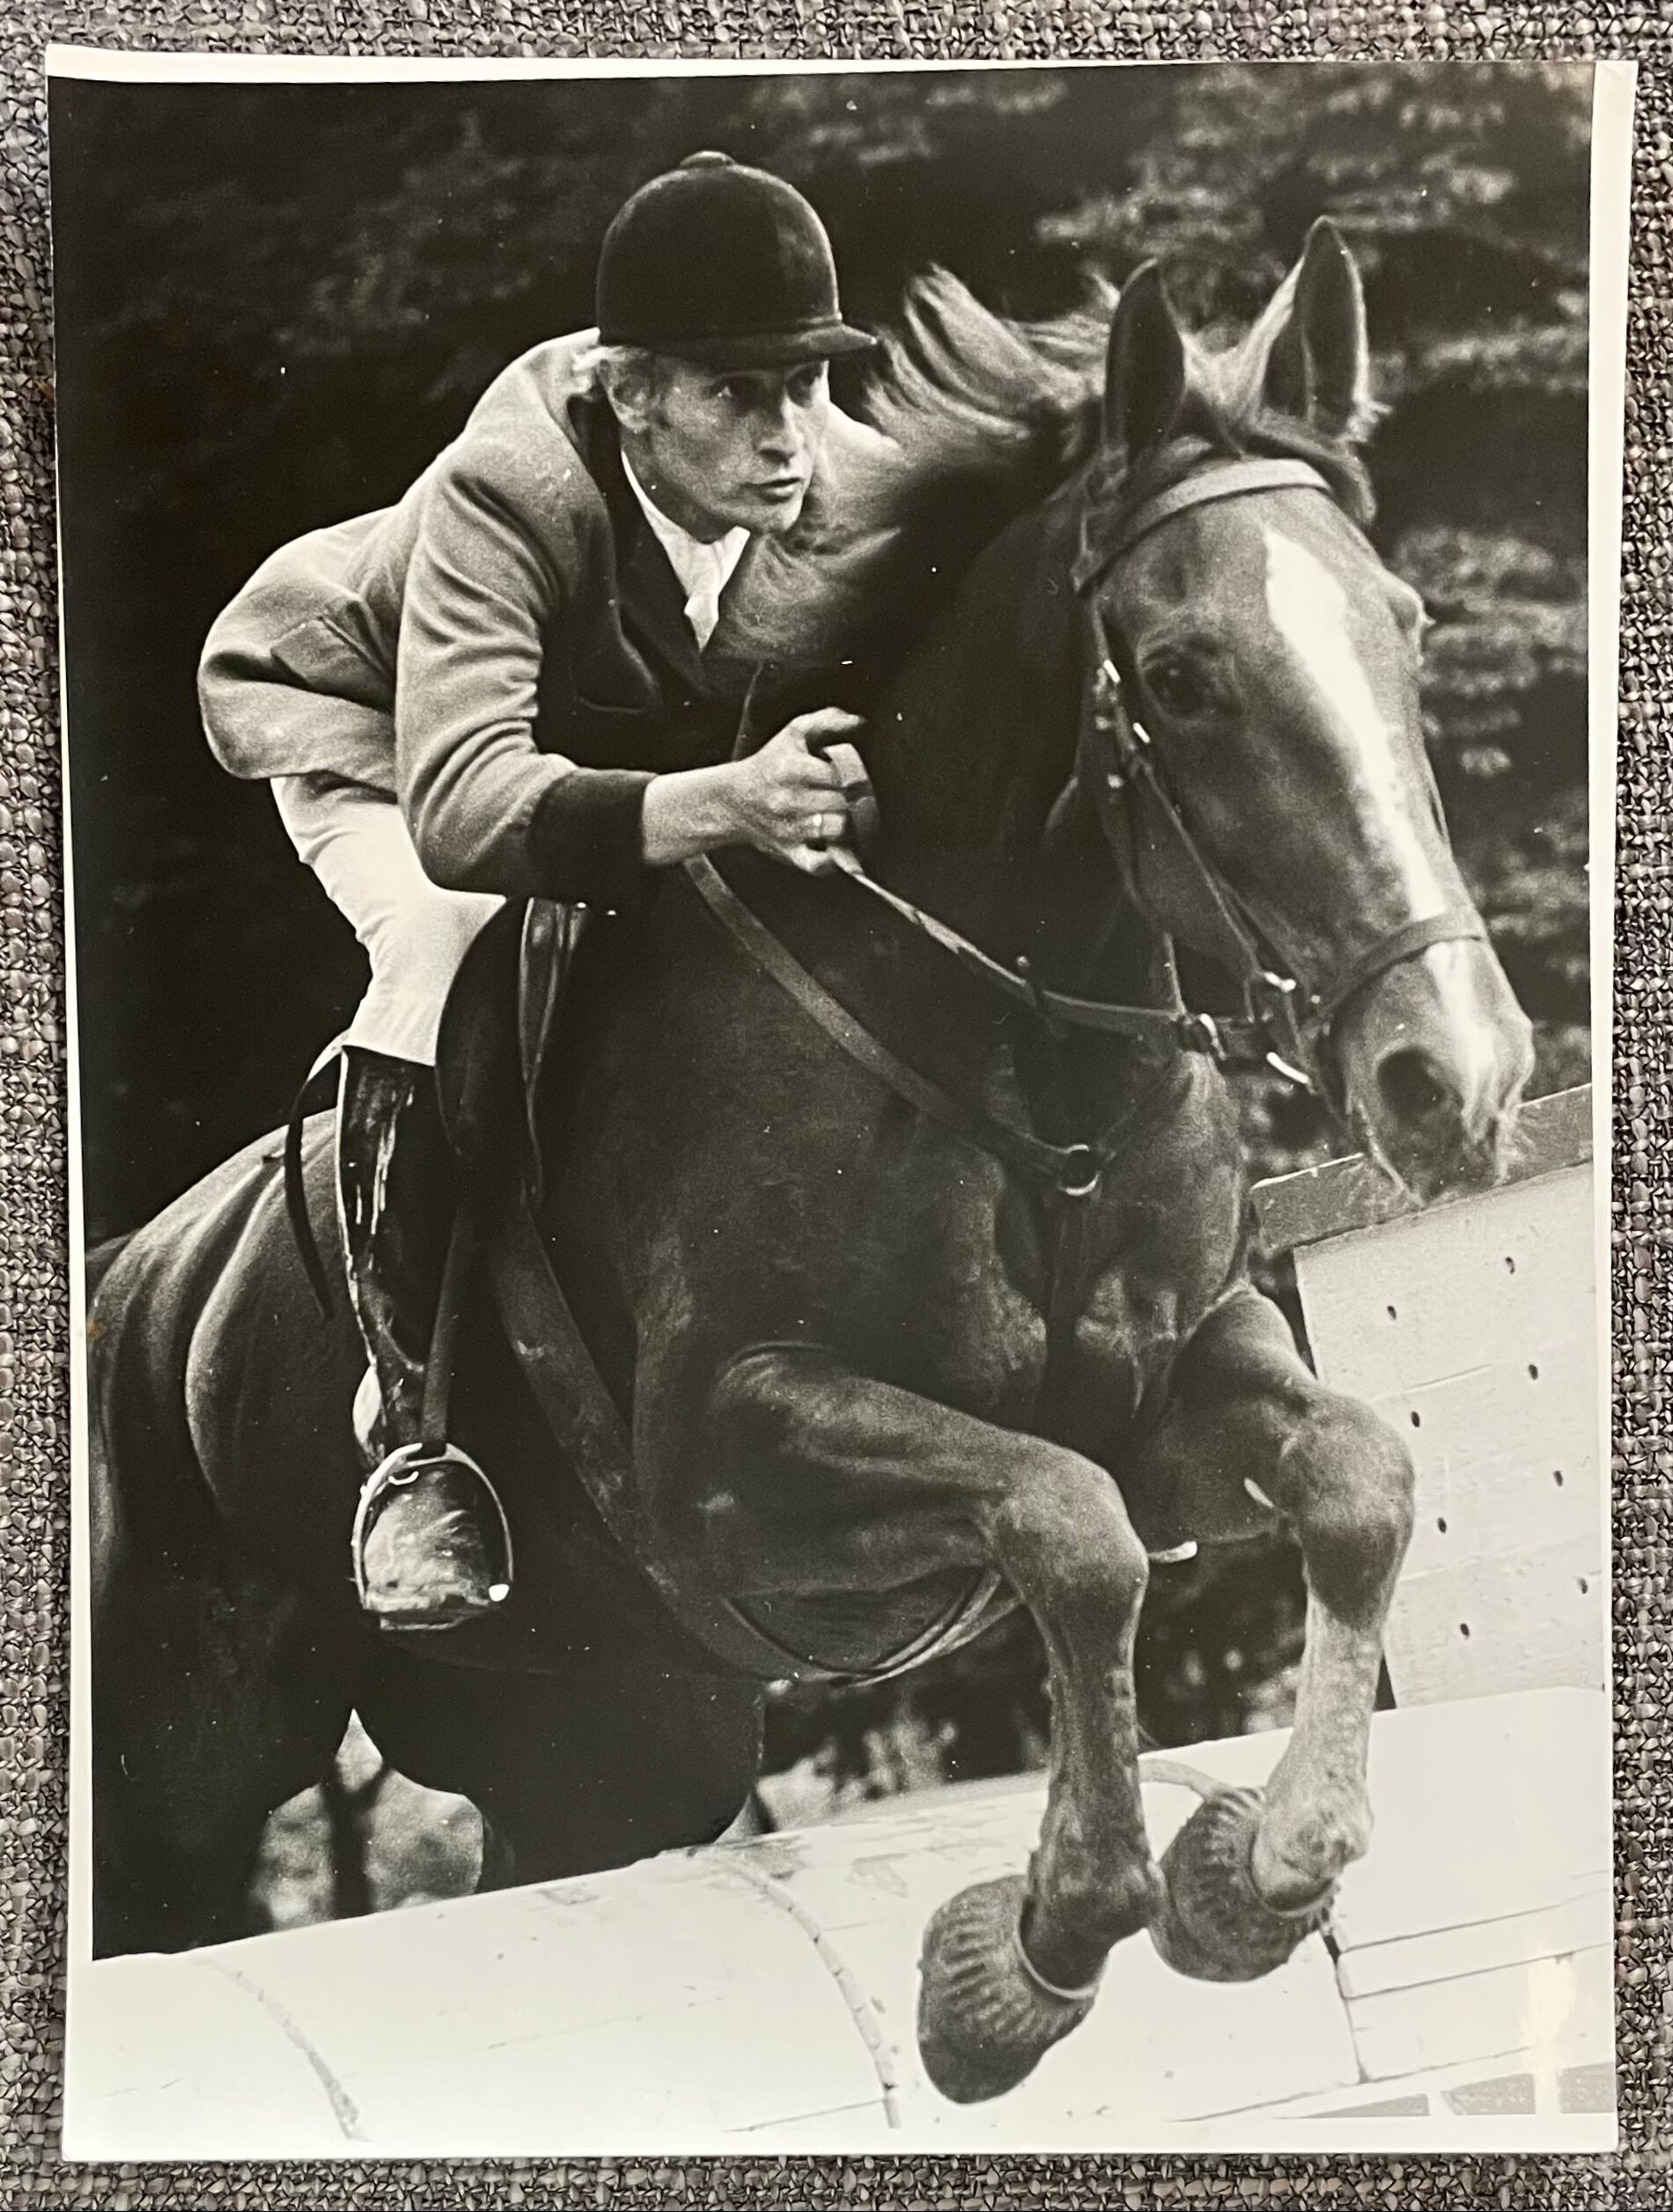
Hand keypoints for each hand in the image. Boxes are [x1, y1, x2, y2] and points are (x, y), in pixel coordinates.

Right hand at [728, 709, 863, 874]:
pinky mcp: (789, 853)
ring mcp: (789, 829)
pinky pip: (819, 864)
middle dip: (855, 800)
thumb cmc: (770, 765)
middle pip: (842, 803)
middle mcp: (790, 800)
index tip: (856, 778)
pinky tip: (840, 847)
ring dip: (848, 824)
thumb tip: (859, 722)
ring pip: (836, 829)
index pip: (840, 775)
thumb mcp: (793, 733)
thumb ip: (827, 720)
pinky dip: (834, 860)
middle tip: (857, 798)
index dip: (855, 777)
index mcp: (793, 769)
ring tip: (848, 817)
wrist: (733, 801)